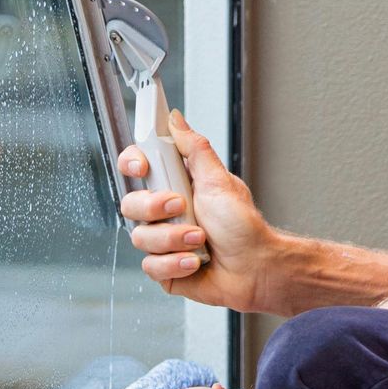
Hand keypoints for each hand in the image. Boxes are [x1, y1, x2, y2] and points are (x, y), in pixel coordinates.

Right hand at [120, 110, 279, 311]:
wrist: (256, 268)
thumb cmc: (244, 226)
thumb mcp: (219, 180)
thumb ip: (195, 148)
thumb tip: (176, 119)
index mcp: (175, 186)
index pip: (137, 167)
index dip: (132, 163)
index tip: (143, 167)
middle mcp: (165, 213)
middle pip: (130, 203)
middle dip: (155, 208)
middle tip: (182, 206)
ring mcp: (163, 241)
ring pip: (140, 238)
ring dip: (174, 239)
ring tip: (200, 240)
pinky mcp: (164, 268)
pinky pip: (151, 266)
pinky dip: (175, 263)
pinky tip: (195, 260)